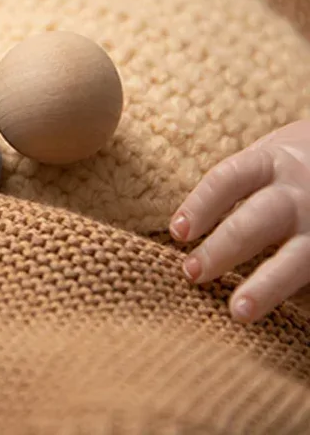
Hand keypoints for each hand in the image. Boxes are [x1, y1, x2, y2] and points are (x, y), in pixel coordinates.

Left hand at [170, 121, 309, 322]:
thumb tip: (184, 231)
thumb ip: (235, 186)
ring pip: (295, 259)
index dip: (200, 206)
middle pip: (254, 222)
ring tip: (238, 312)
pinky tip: (280, 317)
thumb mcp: (266, 157)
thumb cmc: (292, 165)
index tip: (177, 233)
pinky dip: (297, 294)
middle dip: (221, 250)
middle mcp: (298, 193)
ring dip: (265, 287)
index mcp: (270, 163)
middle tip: (191, 274)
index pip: (227, 180)